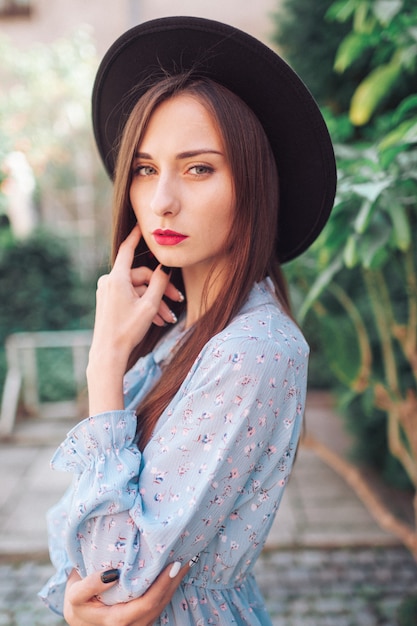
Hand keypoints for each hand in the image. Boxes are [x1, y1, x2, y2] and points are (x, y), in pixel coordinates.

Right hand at [63, 562, 188, 625]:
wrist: (77, 615)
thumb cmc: (77, 602)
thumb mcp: (75, 594)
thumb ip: (90, 585)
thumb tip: (112, 574)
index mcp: (115, 621)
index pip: (146, 604)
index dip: (161, 585)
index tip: (172, 564)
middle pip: (158, 605)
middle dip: (173, 582)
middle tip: (184, 558)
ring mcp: (138, 625)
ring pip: (161, 606)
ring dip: (173, 585)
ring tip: (183, 562)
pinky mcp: (141, 619)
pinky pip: (158, 605)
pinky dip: (167, 589)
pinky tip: (173, 573)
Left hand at [92, 224, 179, 360]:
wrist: (108, 353)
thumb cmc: (128, 329)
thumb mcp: (149, 305)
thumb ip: (160, 282)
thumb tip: (166, 266)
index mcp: (116, 278)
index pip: (128, 249)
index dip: (137, 236)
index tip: (142, 225)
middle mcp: (109, 282)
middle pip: (142, 277)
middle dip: (161, 289)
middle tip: (177, 301)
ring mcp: (108, 292)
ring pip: (138, 290)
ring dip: (155, 302)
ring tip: (168, 318)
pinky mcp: (109, 302)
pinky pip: (131, 297)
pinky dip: (144, 306)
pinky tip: (158, 320)